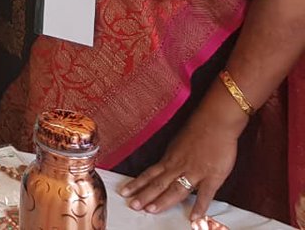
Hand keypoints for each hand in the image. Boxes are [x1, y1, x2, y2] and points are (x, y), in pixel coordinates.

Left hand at [118, 92, 246, 220]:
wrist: (215, 122)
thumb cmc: (197, 131)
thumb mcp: (178, 144)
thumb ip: (172, 158)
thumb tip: (165, 168)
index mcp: (170, 159)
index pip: (150, 174)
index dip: (137, 184)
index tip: (125, 192)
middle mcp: (179, 166)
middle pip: (159, 183)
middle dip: (145, 195)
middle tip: (133, 206)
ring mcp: (195, 172)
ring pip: (176, 189)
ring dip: (163, 200)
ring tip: (152, 210)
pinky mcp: (213, 176)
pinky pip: (205, 194)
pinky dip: (200, 206)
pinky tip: (194, 218)